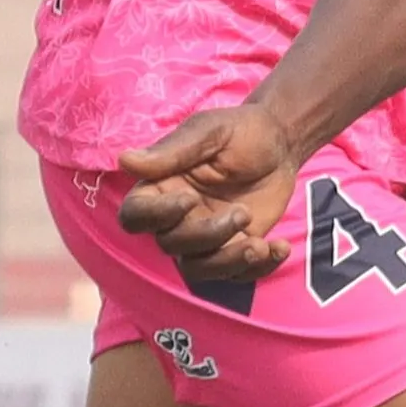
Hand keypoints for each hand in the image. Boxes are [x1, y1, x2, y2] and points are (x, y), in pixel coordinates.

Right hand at [116, 102, 301, 276]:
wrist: (281, 144)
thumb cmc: (240, 131)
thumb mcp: (209, 132)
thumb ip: (172, 151)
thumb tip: (125, 160)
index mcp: (161, 187)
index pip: (136, 215)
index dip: (156, 216)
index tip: (189, 199)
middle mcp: (177, 218)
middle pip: (170, 246)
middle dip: (207, 236)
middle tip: (243, 212)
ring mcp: (205, 237)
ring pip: (198, 270)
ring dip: (228, 262)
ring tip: (260, 245)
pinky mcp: (234, 248)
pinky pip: (236, 275)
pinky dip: (259, 268)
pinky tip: (279, 247)